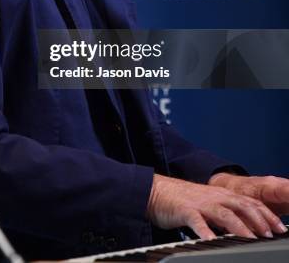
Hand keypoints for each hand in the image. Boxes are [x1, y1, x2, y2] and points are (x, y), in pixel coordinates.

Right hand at [147, 173, 287, 239]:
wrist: (156, 190)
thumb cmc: (183, 201)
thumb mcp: (209, 204)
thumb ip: (226, 214)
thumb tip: (247, 230)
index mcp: (222, 195)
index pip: (250, 202)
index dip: (267, 214)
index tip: (281, 228)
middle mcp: (215, 197)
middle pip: (242, 206)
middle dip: (259, 220)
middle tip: (270, 234)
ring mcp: (201, 203)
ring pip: (225, 213)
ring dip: (240, 227)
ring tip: (250, 239)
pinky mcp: (185, 211)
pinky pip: (198, 223)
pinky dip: (207, 233)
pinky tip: (213, 242)